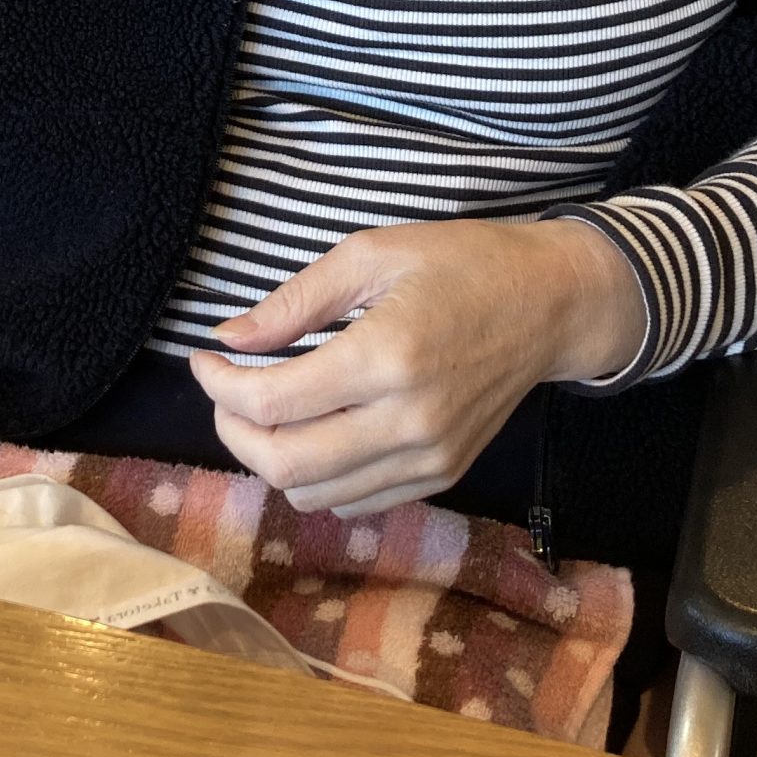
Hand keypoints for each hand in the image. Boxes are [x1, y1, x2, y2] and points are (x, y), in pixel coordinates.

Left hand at [188, 218, 647, 517]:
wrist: (551, 304)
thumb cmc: (461, 264)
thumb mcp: (372, 254)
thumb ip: (295, 302)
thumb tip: (229, 338)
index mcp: (387, 356)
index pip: (271, 402)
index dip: (218, 385)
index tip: (205, 357)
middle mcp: (408, 421)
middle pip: (284, 464)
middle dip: (232, 430)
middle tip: (225, 390)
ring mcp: (429, 458)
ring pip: (314, 495)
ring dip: (271, 458)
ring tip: (267, 409)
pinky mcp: (442, 475)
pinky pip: (355, 502)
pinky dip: (317, 478)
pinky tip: (313, 431)